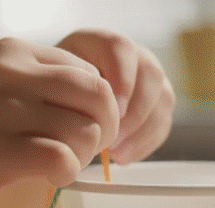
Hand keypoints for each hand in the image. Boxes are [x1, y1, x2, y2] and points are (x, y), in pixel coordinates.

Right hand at [0, 37, 119, 204]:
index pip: (88, 71)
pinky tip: (53, 178)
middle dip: (108, 126)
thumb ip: (41, 85)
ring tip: (63, 163)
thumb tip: (103, 103)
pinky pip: (62, 158)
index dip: (99, 105)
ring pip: (85, 128)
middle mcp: (10, 74)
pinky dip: (68, 173)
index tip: (84, 126)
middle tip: (91, 147)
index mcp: (14, 52)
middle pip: (98, 94)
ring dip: (86, 154)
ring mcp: (3, 112)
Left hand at [56, 29, 174, 164]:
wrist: (62, 108)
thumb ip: (66, 93)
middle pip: (151, 74)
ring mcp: (148, 80)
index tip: (112, 112)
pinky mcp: (158, 103)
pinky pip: (164, 121)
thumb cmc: (53, 98)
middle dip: (135, 113)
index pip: (121, 49)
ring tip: (117, 154)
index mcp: (101, 43)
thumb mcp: (50, 89)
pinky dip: (146, 142)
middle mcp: (132, 56)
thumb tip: (90, 119)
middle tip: (114, 141)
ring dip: (142, 131)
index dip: (121, 80)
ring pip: (163, 99)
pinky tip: (124, 157)